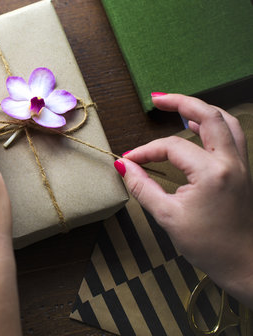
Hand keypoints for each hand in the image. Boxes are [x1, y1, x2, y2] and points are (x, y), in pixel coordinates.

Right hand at [117, 93, 252, 306]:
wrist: (243, 263)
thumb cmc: (207, 244)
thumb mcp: (167, 216)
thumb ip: (142, 186)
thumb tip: (122, 165)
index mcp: (212, 173)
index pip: (173, 147)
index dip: (146, 151)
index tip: (128, 161)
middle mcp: (231, 162)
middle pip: (209, 116)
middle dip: (181, 102)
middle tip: (157, 98)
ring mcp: (242, 165)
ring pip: (226, 122)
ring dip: (202, 110)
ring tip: (179, 108)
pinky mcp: (244, 171)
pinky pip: (232, 136)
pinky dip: (216, 125)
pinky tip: (200, 128)